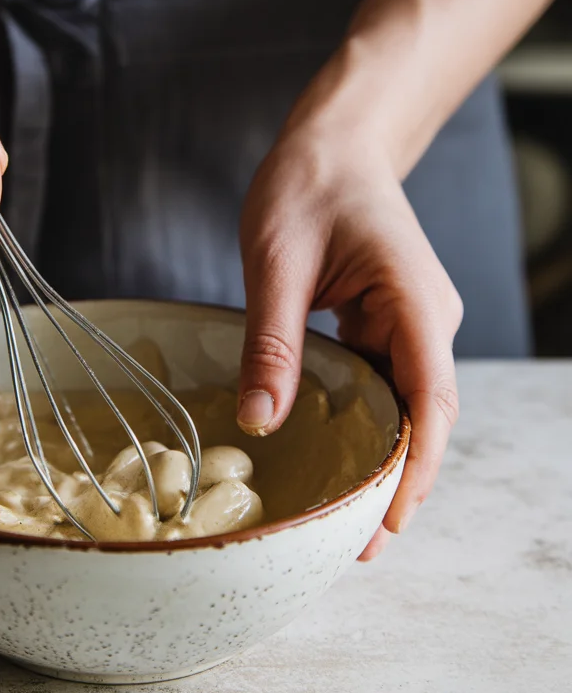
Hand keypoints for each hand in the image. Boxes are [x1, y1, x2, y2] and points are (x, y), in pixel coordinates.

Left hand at [237, 129, 462, 559]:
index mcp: (412, 299)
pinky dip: (364, 425)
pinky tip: (334, 456)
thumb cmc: (307, 185)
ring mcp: (410, 323)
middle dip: (398, 482)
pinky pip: (382, 384)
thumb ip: (272, 341)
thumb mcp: (276, 261)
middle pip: (424, 415)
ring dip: (382, 459)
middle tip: (356, 546)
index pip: (430, 398)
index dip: (416, 467)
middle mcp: (424, 320)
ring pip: (405, 406)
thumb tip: (262, 421)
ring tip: (345, 518)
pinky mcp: (388, 324)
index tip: (390, 521)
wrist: (331, 146)